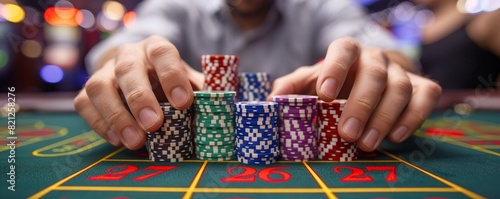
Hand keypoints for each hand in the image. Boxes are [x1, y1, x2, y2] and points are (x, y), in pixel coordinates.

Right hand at [74, 36, 203, 148]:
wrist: (137, 74)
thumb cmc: (167, 81)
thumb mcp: (187, 81)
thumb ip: (201, 91)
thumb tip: (221, 107)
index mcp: (156, 48)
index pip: (163, 54)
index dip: (172, 76)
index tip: (184, 102)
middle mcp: (127, 55)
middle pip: (128, 69)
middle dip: (140, 98)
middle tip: (154, 125)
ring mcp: (104, 72)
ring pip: (100, 86)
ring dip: (116, 116)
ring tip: (135, 141)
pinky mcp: (88, 91)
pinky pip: (85, 104)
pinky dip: (99, 123)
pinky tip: (117, 140)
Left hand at [269, 37, 441, 151]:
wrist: (371, 81)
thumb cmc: (337, 83)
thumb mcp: (311, 82)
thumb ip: (293, 88)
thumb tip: (273, 100)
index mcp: (348, 51)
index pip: (343, 50)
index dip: (335, 69)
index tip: (324, 95)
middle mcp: (376, 58)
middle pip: (374, 74)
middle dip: (361, 105)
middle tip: (347, 134)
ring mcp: (401, 71)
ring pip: (400, 88)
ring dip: (384, 118)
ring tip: (367, 144)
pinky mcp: (422, 86)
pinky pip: (425, 97)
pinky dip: (413, 117)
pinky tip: (396, 136)